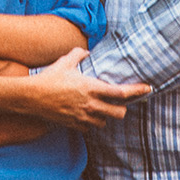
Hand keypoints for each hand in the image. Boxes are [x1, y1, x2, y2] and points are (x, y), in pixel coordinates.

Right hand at [18, 49, 150, 129]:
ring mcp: (83, 116)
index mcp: (91, 87)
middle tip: (120, 102)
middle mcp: (91, 104)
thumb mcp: (65, 61)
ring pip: (105, 121)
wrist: (32, 97)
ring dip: (105, 115)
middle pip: (119, 113)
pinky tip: (86, 114)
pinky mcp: (74, 124)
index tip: (147, 89)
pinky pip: (89, 127)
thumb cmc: (50, 77)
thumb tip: (86, 51)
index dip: (137, 91)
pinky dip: (90, 122)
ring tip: (100, 107)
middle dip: (122, 108)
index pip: (121, 92)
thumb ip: (79, 54)